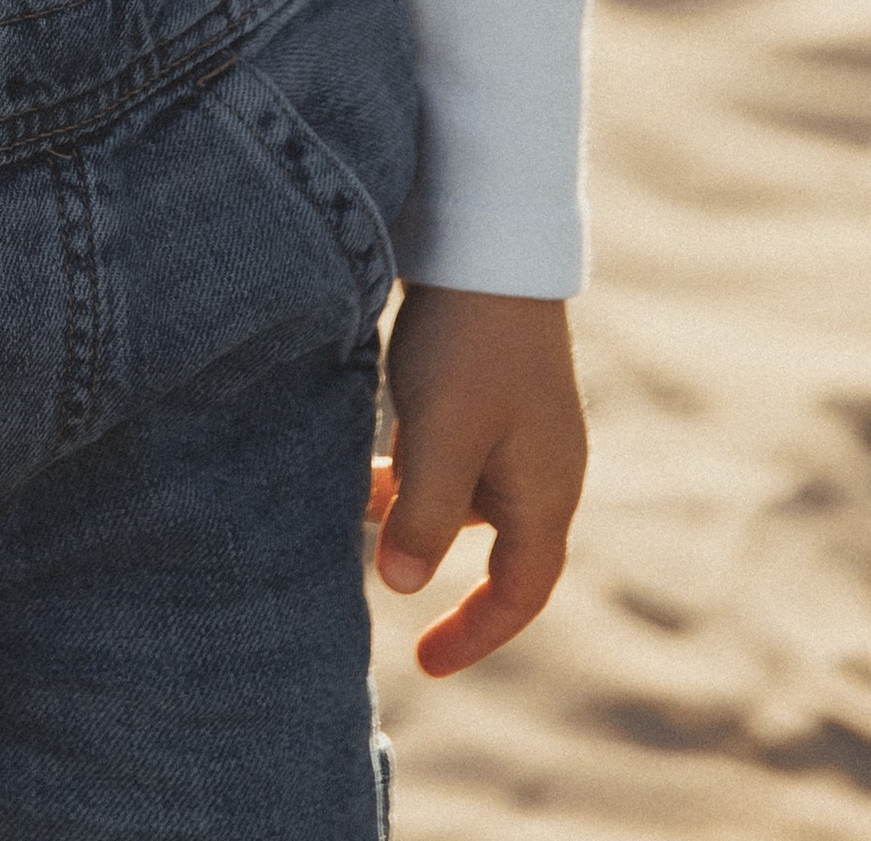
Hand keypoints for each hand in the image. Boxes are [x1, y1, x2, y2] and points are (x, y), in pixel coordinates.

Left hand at [369, 284, 586, 674]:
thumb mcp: (443, 436)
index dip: (476, 633)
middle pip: (494, 546)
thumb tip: (400, 586)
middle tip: (377, 575)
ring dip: (413, 507)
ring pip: (463, 492)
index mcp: (547, 491)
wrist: (489, 236)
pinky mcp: (490, 386)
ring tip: (350, 501)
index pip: (521, 591)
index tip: (426, 662)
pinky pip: (452, 449)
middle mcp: (542, 465)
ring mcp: (518, 423)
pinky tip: (367, 450)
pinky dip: (414, 464)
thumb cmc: (471, 341)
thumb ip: (424, 515)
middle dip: (436, 565)